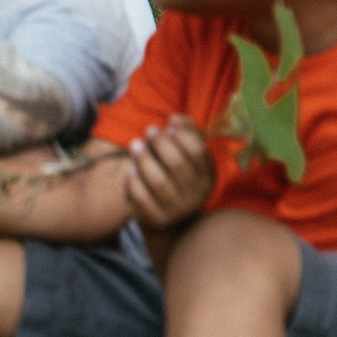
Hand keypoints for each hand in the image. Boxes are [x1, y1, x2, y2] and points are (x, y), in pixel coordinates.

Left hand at [125, 115, 214, 231]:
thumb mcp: (183, 154)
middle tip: (149, 130)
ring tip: (134, 146)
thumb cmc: (173, 175)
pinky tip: (130, 171)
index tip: (167, 124)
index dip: (181, 135)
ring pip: (159, 181)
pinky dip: (135, 182)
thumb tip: (176, 118)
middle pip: (177, 164)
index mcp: (206, 175)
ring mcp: (177, 209)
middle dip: (160, 143)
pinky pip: (143, 199)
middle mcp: (196, 193)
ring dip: (144, 160)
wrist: (164, 213)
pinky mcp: (158, 218)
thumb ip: (184, 133)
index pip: (197, 152)